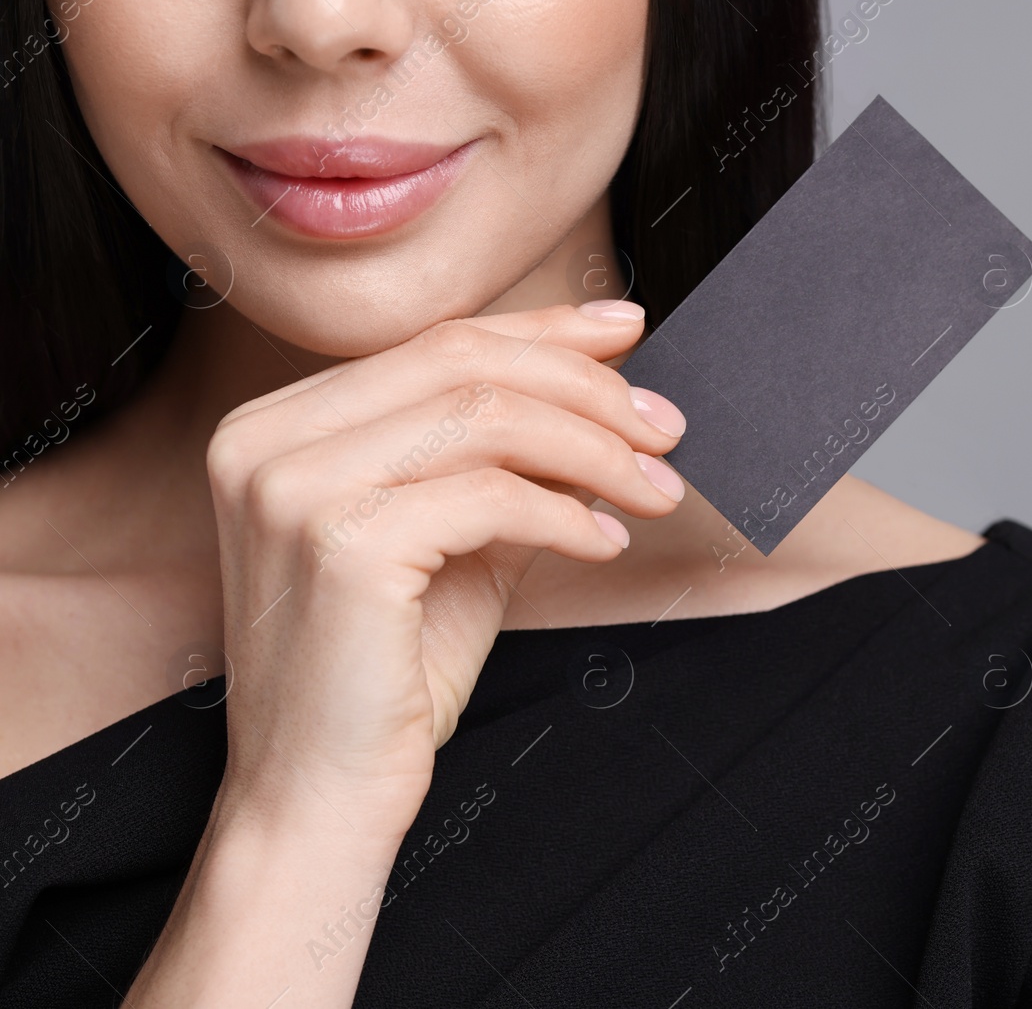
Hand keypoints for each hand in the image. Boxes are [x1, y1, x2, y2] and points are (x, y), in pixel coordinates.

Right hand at [204, 299, 684, 831]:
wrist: (320, 798)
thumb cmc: (389, 675)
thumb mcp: (461, 542)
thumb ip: (513, 465)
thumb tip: (609, 398)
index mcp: (283, 425)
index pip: (438, 344)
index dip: (545, 330)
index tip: (627, 332)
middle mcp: (268, 440)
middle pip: (464, 361)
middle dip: (587, 387)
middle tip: (666, 429)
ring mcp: (293, 487)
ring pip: (487, 417)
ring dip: (596, 449)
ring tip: (656, 490)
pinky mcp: (339, 544)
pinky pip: (492, 497)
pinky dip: (568, 514)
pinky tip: (607, 543)